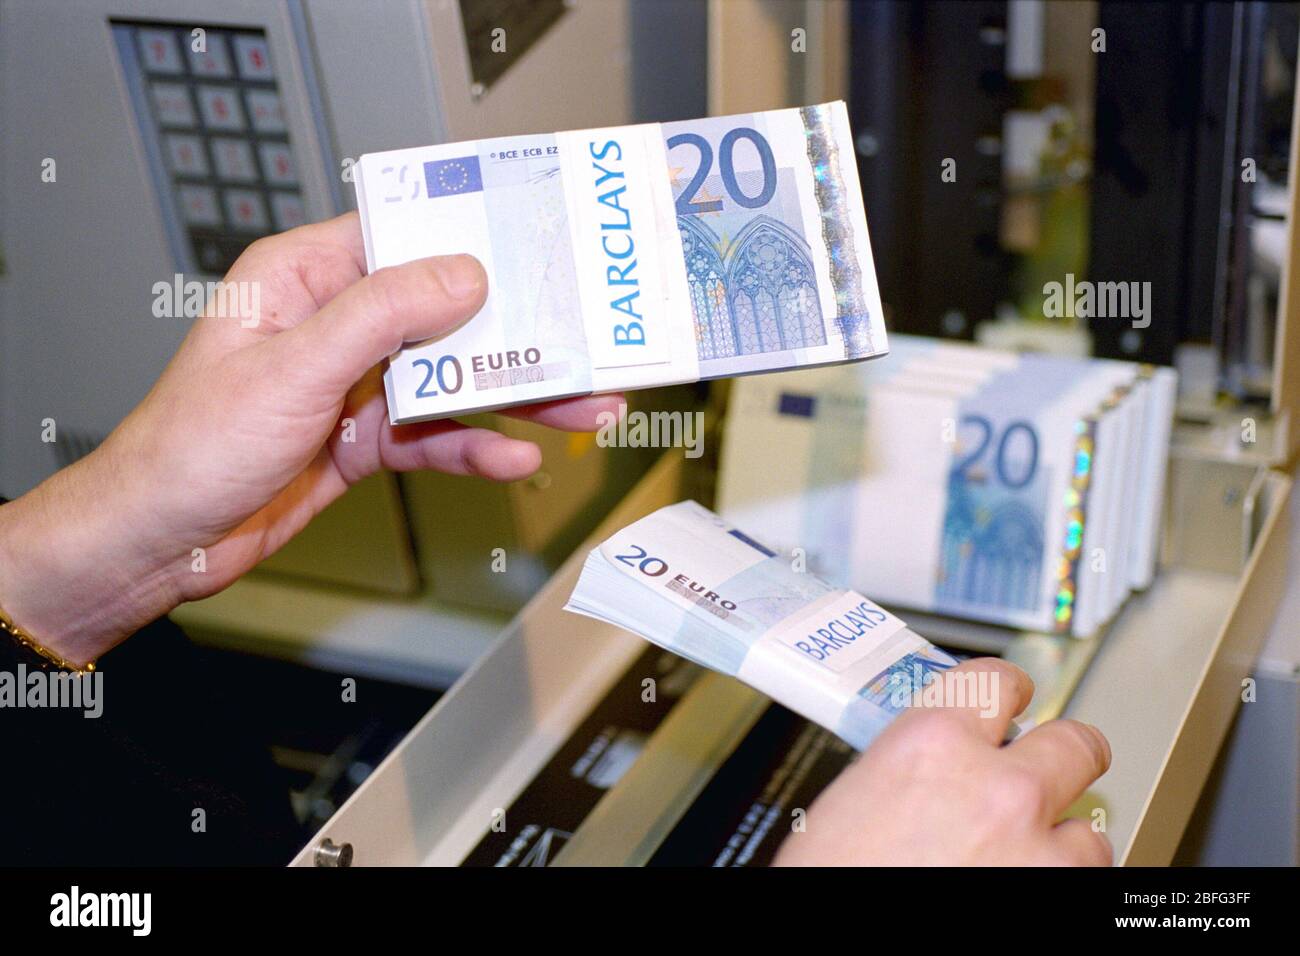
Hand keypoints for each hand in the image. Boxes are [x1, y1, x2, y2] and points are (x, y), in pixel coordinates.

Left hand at [0, 213, 621, 665]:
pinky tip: (513, 456)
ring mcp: (353, 383)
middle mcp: (334, 323)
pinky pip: (434, 435)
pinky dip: (475, 447)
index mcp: (302, 279)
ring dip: (515, 395)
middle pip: (445, 313)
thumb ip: (380, 317)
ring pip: (451, 378)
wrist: (163, 542)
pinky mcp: (364, 436)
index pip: (401, 234)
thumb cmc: (191, 447)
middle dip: (517, 330)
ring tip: (580, 405)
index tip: (538, 237)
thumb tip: (460, 275)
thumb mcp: (293, 368)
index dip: (471, 233)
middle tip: (584, 338)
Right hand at [774, 658, 1112, 865]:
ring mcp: (1040, 849)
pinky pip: (1089, 875)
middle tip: (1040, 768)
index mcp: (932, 746)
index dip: (1005, 691)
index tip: (1006, 701)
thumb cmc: (833, 878)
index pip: (996, 678)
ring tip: (1020, 853)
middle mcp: (998, 788)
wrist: (838, 952)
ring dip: (1058, 835)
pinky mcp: (1064, 896)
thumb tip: (924, 768)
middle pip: (1074, 741)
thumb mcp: (850, 801)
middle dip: (1059, 754)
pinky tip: (1024, 881)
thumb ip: (903, 767)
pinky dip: (1060, 877)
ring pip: (1089, 823)